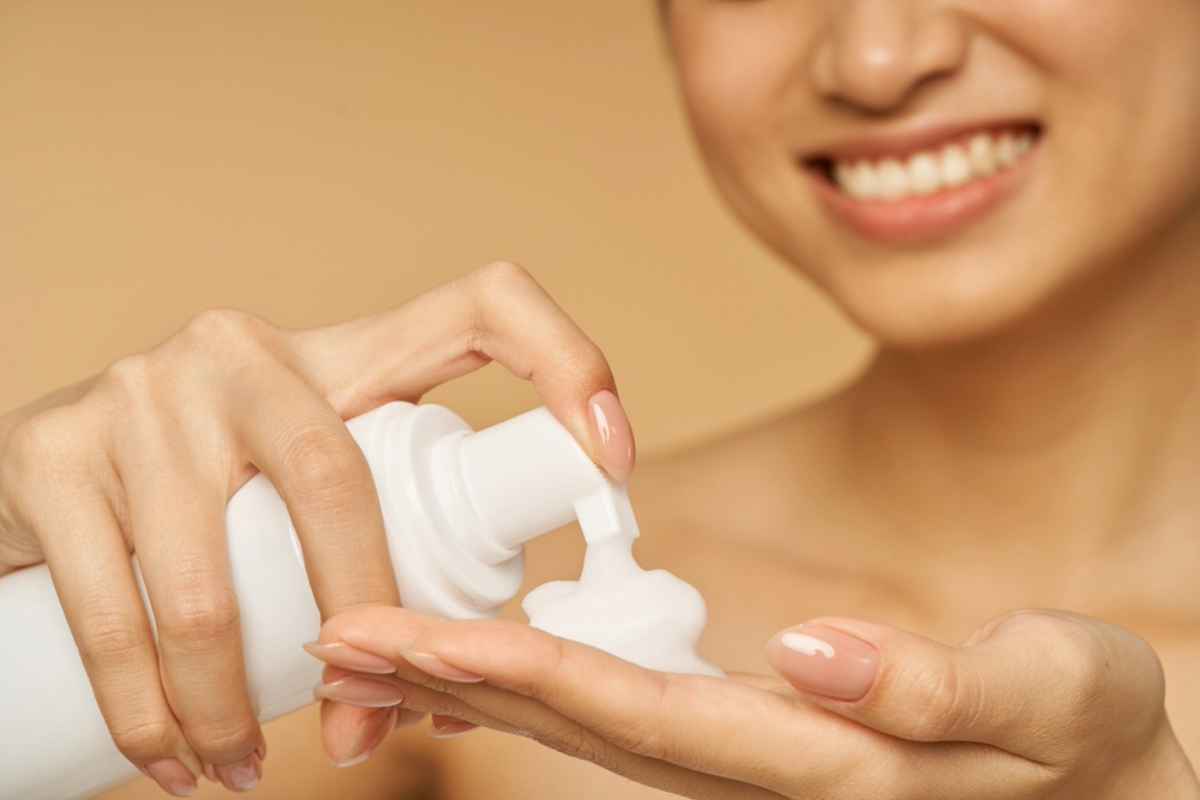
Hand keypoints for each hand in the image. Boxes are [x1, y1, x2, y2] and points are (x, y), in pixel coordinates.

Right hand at [0, 262, 634, 795]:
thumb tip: (454, 666)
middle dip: (366, 629)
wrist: (47, 475)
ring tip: (248, 773)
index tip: (614, 460)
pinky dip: (150, 717)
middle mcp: (245, 352)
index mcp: (340, 355)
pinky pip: (115, 613)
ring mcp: (143, 393)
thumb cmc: (216, 493)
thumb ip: (383, 527)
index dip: (564, 359)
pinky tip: (176, 764)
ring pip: (213, 583)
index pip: (478, 307)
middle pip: (342, 485)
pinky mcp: (51, 452)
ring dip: (237, 709)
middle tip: (364, 734)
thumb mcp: (306, 477)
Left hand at [309, 606, 1199, 799]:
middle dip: (457, 682)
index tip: (425, 640)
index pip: (648, 716)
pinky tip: (482, 657)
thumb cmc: (1091, 740)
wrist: (1103, 784)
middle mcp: (758, 775)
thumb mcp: (1059, 696)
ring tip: (373, 642)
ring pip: (587, 726)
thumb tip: (812, 651)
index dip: (532, 675)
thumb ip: (943, 686)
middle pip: (583, 727)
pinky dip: (537, 685)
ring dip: (475, 683)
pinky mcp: (752, 744)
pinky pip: (623, 716)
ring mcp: (748, 766)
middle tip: (341, 637)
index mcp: (817, 760)